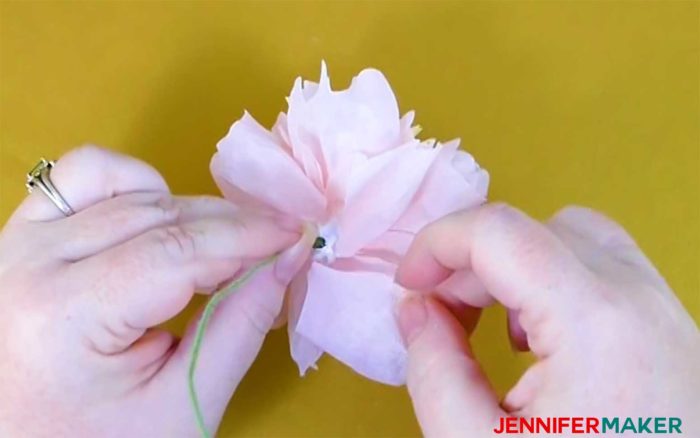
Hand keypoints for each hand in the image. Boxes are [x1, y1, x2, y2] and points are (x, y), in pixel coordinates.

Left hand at [0, 146, 303, 436]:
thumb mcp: (184, 403)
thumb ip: (241, 325)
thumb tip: (289, 257)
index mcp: (63, 316)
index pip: (176, 252)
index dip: (246, 237)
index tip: (295, 235)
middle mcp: (28, 264)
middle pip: (155, 214)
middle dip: (228, 226)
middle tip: (276, 245)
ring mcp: (17, 242)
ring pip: (124, 185)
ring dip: (186, 210)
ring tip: (221, 250)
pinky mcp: (21, 234)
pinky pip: (83, 177)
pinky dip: (135, 186)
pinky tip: (161, 225)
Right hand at [396, 204, 698, 435]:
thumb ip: (434, 372)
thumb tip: (415, 309)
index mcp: (594, 322)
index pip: (499, 231)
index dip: (436, 243)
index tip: (407, 286)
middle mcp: (639, 298)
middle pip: (532, 230)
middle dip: (469, 265)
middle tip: (438, 318)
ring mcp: (664, 309)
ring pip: (573, 236)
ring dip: (514, 267)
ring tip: (491, 326)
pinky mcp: (672, 327)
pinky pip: (606, 267)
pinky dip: (555, 280)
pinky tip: (540, 338)